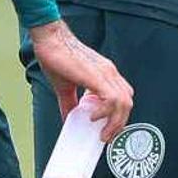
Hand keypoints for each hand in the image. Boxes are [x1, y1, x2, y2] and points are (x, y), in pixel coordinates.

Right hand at [30, 20, 134, 142]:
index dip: (119, 115)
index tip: (107, 128)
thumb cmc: (57, 59)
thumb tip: (68, 120)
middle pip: (127, 102)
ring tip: (102, 133)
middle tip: (106, 137)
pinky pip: (111, 98)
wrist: (50, 40)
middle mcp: (110, 73)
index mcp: (106, 74)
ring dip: (115, 122)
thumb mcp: (65, 87)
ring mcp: (106, 73)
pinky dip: (106, 112)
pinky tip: (93, 117)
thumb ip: (69, 104)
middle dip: (119, 123)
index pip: (123, 97)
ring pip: (123, 102)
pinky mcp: (96, 75)